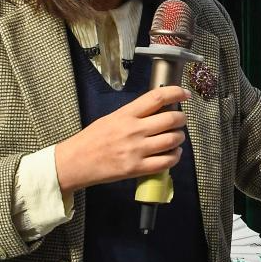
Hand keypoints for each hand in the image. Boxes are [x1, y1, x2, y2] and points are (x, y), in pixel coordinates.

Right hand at [54, 86, 189, 192]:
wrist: (75, 162)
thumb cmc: (92, 140)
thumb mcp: (111, 118)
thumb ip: (134, 114)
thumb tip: (158, 110)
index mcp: (126, 114)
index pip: (157, 97)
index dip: (176, 93)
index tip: (185, 94)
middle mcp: (134, 130)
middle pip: (171, 119)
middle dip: (181, 118)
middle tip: (180, 120)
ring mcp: (136, 150)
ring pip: (172, 140)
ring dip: (180, 138)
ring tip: (177, 137)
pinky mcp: (137, 168)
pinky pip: (166, 162)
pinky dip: (175, 156)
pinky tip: (173, 153)